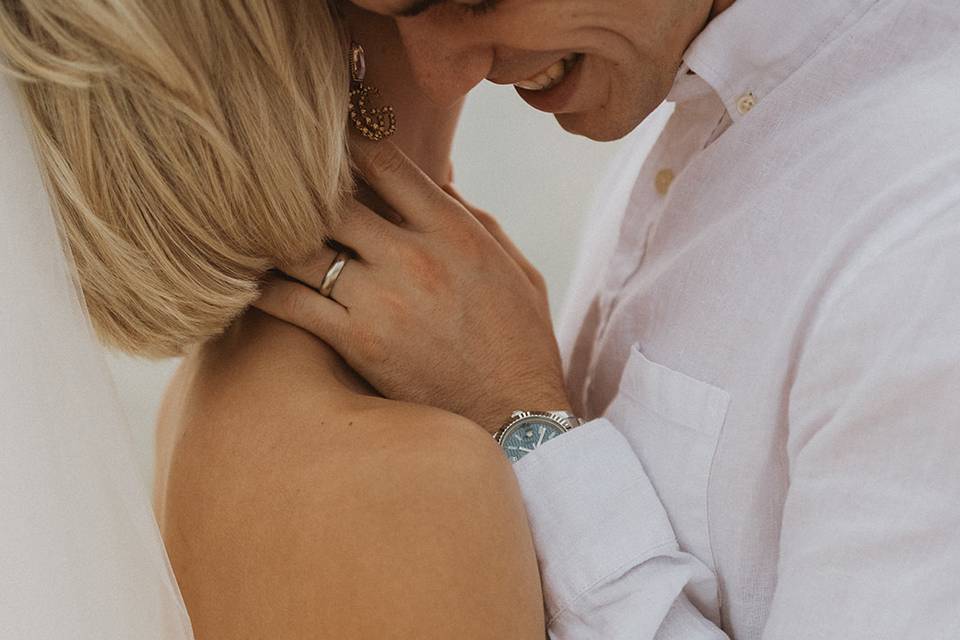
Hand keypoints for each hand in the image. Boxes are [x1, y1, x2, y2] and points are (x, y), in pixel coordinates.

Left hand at [255, 140, 571, 432]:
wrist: (517, 415)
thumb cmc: (519, 340)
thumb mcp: (514, 267)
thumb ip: (471, 218)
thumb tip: (435, 178)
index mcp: (453, 230)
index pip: (383, 161)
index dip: (346, 142)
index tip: (326, 141)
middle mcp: (414, 256)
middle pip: (331, 198)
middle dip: (303, 189)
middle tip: (279, 186)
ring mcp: (383, 300)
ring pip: (302, 247)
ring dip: (277, 236)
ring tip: (258, 229)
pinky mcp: (358, 343)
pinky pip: (291, 302)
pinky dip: (266, 288)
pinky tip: (254, 281)